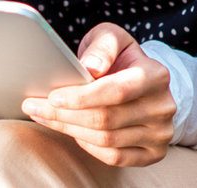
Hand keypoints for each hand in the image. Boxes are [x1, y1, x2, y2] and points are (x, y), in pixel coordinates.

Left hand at [21, 22, 174, 166]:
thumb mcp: (111, 38)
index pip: (116, 91)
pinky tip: (71, 131)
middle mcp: (162, 106)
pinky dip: (89, 146)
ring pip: (107, 140)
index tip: (52, 97)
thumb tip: (90, 66)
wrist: (143, 79)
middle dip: (64, 115)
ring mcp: (160, 133)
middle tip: (34, 107)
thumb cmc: (121, 57)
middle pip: (106, 119)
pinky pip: (116, 157)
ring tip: (44, 117)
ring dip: (69, 130)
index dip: (81, 97)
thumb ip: (102, 47)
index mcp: (155, 75)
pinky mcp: (154, 152)